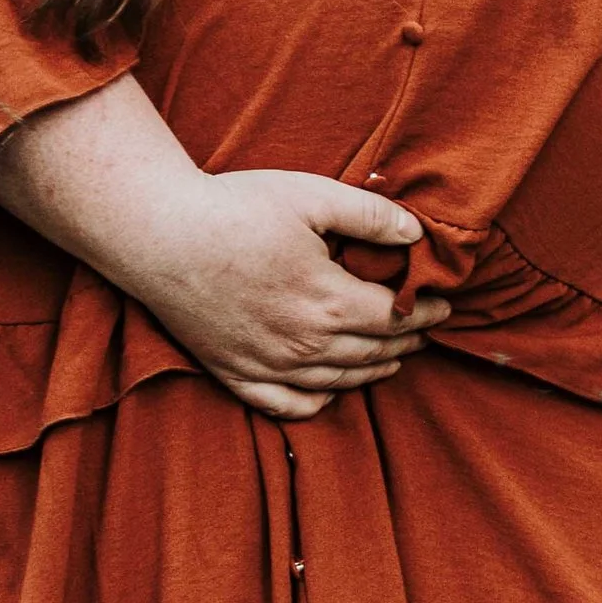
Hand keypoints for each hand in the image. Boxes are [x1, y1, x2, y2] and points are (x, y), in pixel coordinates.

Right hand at [108, 166, 447, 421]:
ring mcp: (269, 366)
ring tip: (392, 357)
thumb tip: (418, 235)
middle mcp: (305, 346)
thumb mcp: (312, 196)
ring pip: (339, 382)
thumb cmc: (234, 209)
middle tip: (423, 330)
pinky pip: (288, 405)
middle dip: (407, 341)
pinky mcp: (235, 374)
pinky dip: (318, 402)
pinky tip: (331, 389)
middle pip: (374, 353)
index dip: (425, 312)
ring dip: (373, 370)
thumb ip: (371, 216)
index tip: (443, 305)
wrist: (159, 236)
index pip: (396, 317)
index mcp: (330, 303)